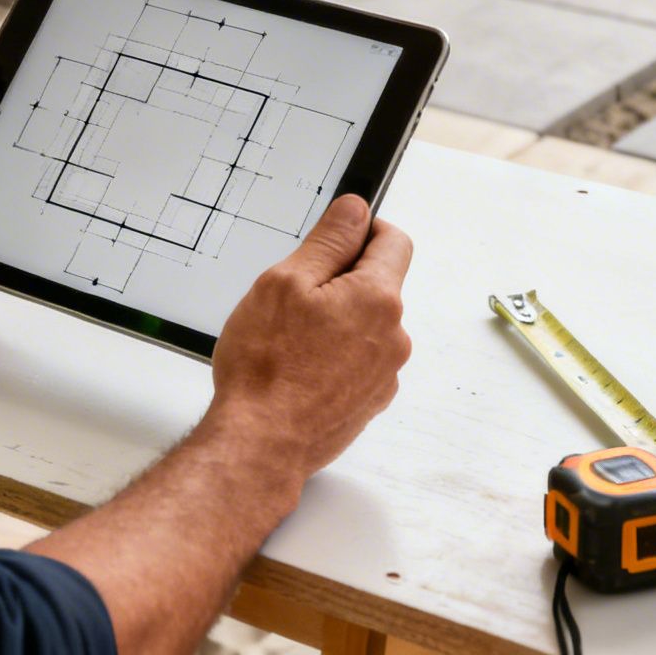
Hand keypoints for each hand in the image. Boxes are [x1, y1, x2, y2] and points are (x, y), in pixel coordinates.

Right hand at [203, 196, 413, 479]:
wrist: (261, 444)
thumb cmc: (266, 367)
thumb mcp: (286, 281)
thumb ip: (329, 240)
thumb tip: (356, 211)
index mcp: (378, 298)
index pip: (393, 240)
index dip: (362, 231)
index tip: (335, 239)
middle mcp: (394, 336)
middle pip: (378, 285)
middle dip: (341, 280)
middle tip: (293, 297)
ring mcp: (385, 373)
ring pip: (366, 325)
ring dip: (338, 321)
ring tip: (290, 340)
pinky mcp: (370, 401)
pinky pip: (360, 361)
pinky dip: (336, 356)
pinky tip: (299, 369)